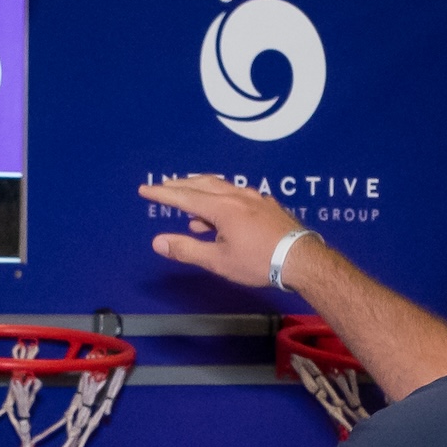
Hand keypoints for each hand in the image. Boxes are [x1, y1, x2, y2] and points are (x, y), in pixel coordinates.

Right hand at [141, 175, 309, 290]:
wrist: (301, 259)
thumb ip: (187, 250)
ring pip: (222, 188)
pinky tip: (222, 218)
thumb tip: (158, 242)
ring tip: (191, 213)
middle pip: (202, 184)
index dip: (162, 194)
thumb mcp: (218, 261)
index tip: (145, 189)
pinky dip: (221, 201)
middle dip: (181, 186)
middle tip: (164, 187)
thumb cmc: (259, 262)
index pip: (184, 197)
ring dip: (202, 194)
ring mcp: (255, 199)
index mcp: (222, 207)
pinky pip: (237, 196)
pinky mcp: (267, 206)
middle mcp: (237, 196)